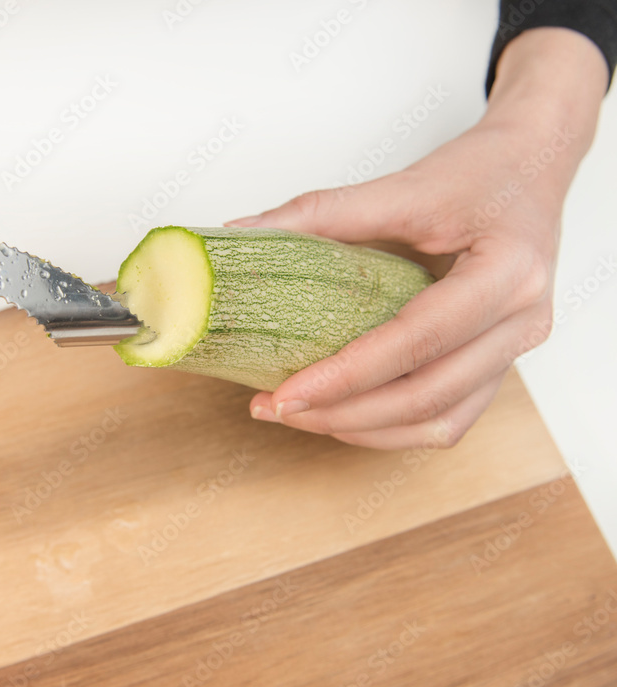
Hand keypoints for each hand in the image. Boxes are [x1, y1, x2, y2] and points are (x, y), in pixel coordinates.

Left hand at [229, 28, 608, 448]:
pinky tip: (342, 417)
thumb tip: (243, 234)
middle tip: (277, 408)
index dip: (346, 376)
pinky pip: (448, 418)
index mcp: (507, 272)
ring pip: (439, 422)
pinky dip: (392, 428)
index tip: (286, 393)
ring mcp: (515, 350)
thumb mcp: (402, 185)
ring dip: (364, 429)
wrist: (530, 168)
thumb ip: (321, 212)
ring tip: (300, 417)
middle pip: (427, 396)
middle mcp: (522, 321)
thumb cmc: (478, 174)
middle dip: (343, 414)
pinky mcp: (498, 364)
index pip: (416, 341)